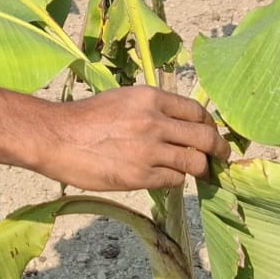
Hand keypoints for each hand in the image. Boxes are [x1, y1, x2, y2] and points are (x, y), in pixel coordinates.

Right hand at [32, 86, 229, 190]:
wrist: (57, 137)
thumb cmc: (86, 118)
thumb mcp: (123, 100)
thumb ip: (152, 109)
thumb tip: (178, 124)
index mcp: (151, 97)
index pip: (196, 111)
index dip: (209, 125)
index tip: (213, 134)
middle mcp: (154, 121)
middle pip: (204, 137)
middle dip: (219, 150)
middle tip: (222, 159)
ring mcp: (148, 150)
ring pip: (194, 162)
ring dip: (200, 169)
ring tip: (200, 173)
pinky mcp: (140, 176)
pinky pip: (174, 180)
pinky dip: (175, 180)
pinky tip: (167, 178)